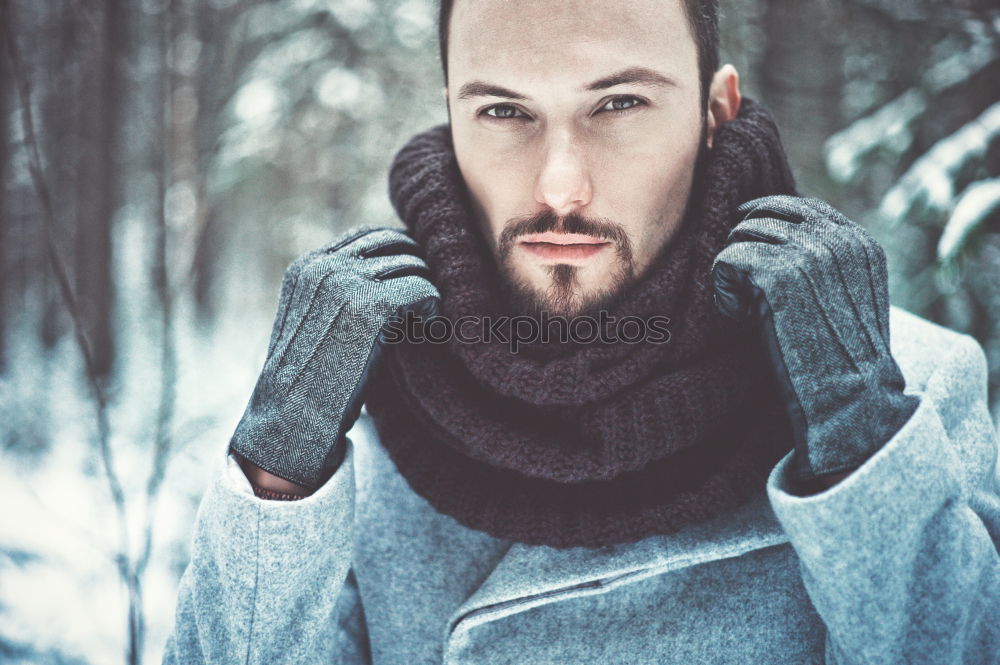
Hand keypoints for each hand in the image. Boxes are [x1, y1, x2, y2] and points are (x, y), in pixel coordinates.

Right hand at [230, 226, 439, 489]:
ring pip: (412, 265)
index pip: (366, 237)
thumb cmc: (309, 382)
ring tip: (431, 318)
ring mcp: (347, 283)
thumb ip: (339, 292)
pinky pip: (422, 289)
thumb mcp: (314, 323)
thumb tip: (389, 273)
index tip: (417, 276)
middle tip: (432, 296)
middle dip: (419, 266)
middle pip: (393, 243)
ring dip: (428, 290)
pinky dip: (434, 308)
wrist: (294, 418)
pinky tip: (432, 330)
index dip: (399, 252)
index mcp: (308, 267)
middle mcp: (324, 266)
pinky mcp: (371, 305)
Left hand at [710, 195, 917, 485]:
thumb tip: (778, 232)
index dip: (764, 216)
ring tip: (747, 310)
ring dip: (733, 272)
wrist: (849, 399)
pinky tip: (740, 318)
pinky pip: (724, 262)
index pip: (801, 206)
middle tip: (744, 289)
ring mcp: (807, 255)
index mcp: (859, 243)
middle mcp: (837, 241)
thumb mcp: (852, 298)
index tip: (743, 238)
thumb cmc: (843, 361)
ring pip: (740, 236)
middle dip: (744, 247)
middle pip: (763, 216)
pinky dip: (723, 292)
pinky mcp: (776, 277)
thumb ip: (828, 262)